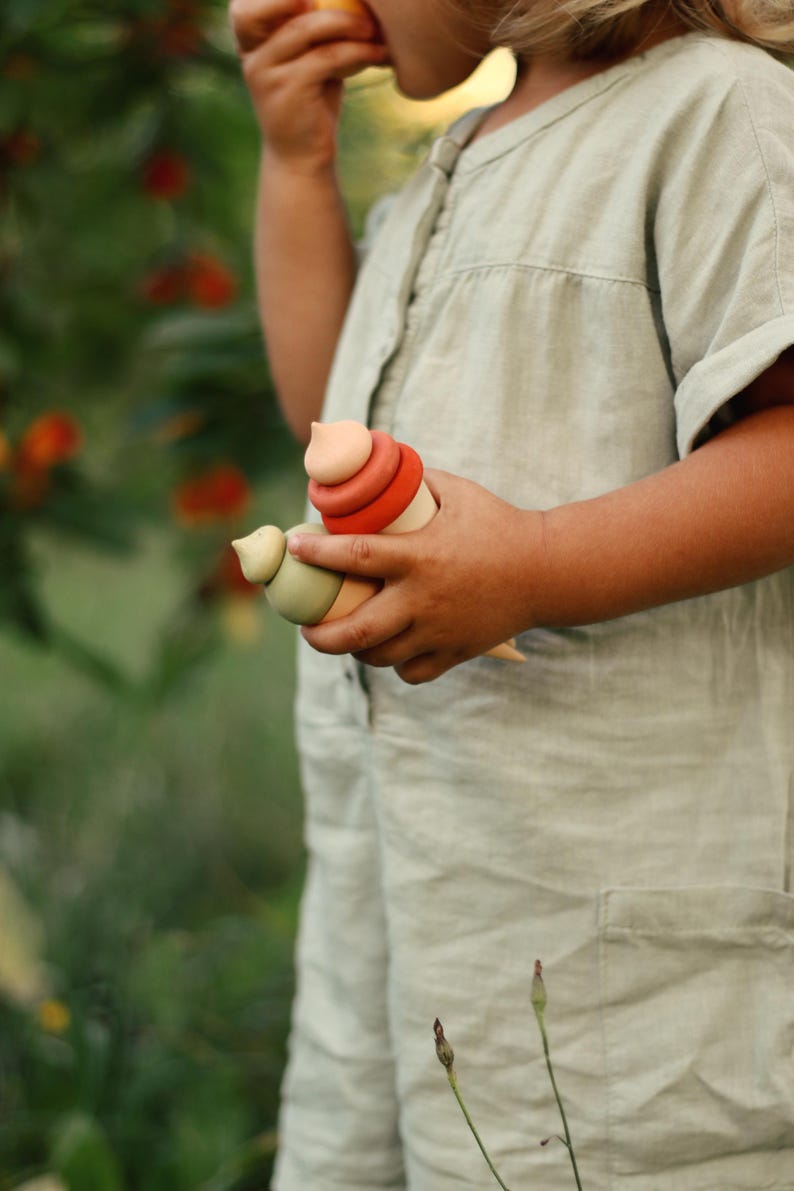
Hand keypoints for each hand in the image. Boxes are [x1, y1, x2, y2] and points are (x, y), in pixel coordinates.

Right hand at [229, 0, 387, 167]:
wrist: (303, 159)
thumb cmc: (310, 103)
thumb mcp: (308, 58)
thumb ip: (313, 28)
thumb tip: (357, 1)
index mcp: (252, 39)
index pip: (248, 3)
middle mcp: (251, 51)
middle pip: (263, 5)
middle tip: (350, 4)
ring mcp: (265, 71)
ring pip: (306, 27)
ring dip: (347, 23)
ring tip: (373, 30)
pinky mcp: (289, 90)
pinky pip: (326, 57)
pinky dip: (357, 51)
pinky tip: (378, 54)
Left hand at [288, 470, 543, 683]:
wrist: (547, 570)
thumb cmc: (499, 525)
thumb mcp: (458, 492)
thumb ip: (416, 483)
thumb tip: (374, 471)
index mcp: (421, 556)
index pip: (356, 558)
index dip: (319, 554)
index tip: (295, 547)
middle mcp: (424, 599)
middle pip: (356, 631)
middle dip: (319, 635)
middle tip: (305, 625)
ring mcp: (440, 632)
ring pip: (380, 656)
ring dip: (353, 650)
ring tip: (341, 636)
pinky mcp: (456, 652)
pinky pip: (413, 672)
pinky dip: (396, 665)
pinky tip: (390, 650)